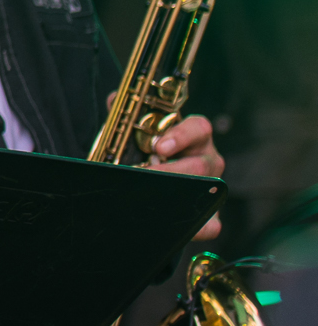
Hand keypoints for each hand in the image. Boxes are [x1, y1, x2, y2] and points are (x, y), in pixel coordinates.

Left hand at [134, 103, 224, 238]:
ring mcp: (212, 186)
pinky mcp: (211, 213)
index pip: (198, 127)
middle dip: (174, 171)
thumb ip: (127, 117)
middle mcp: (206, 158)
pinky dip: (201, 226)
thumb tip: (113, 100)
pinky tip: (184, 225)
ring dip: (183, 195)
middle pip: (203, 164)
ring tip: (155, 196)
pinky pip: (213, 223)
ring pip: (211, 191)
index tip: (158, 146)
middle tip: (149, 176)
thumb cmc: (148, 153)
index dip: (181, 135)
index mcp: (193, 136)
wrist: (151, 179)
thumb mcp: (137, 135)